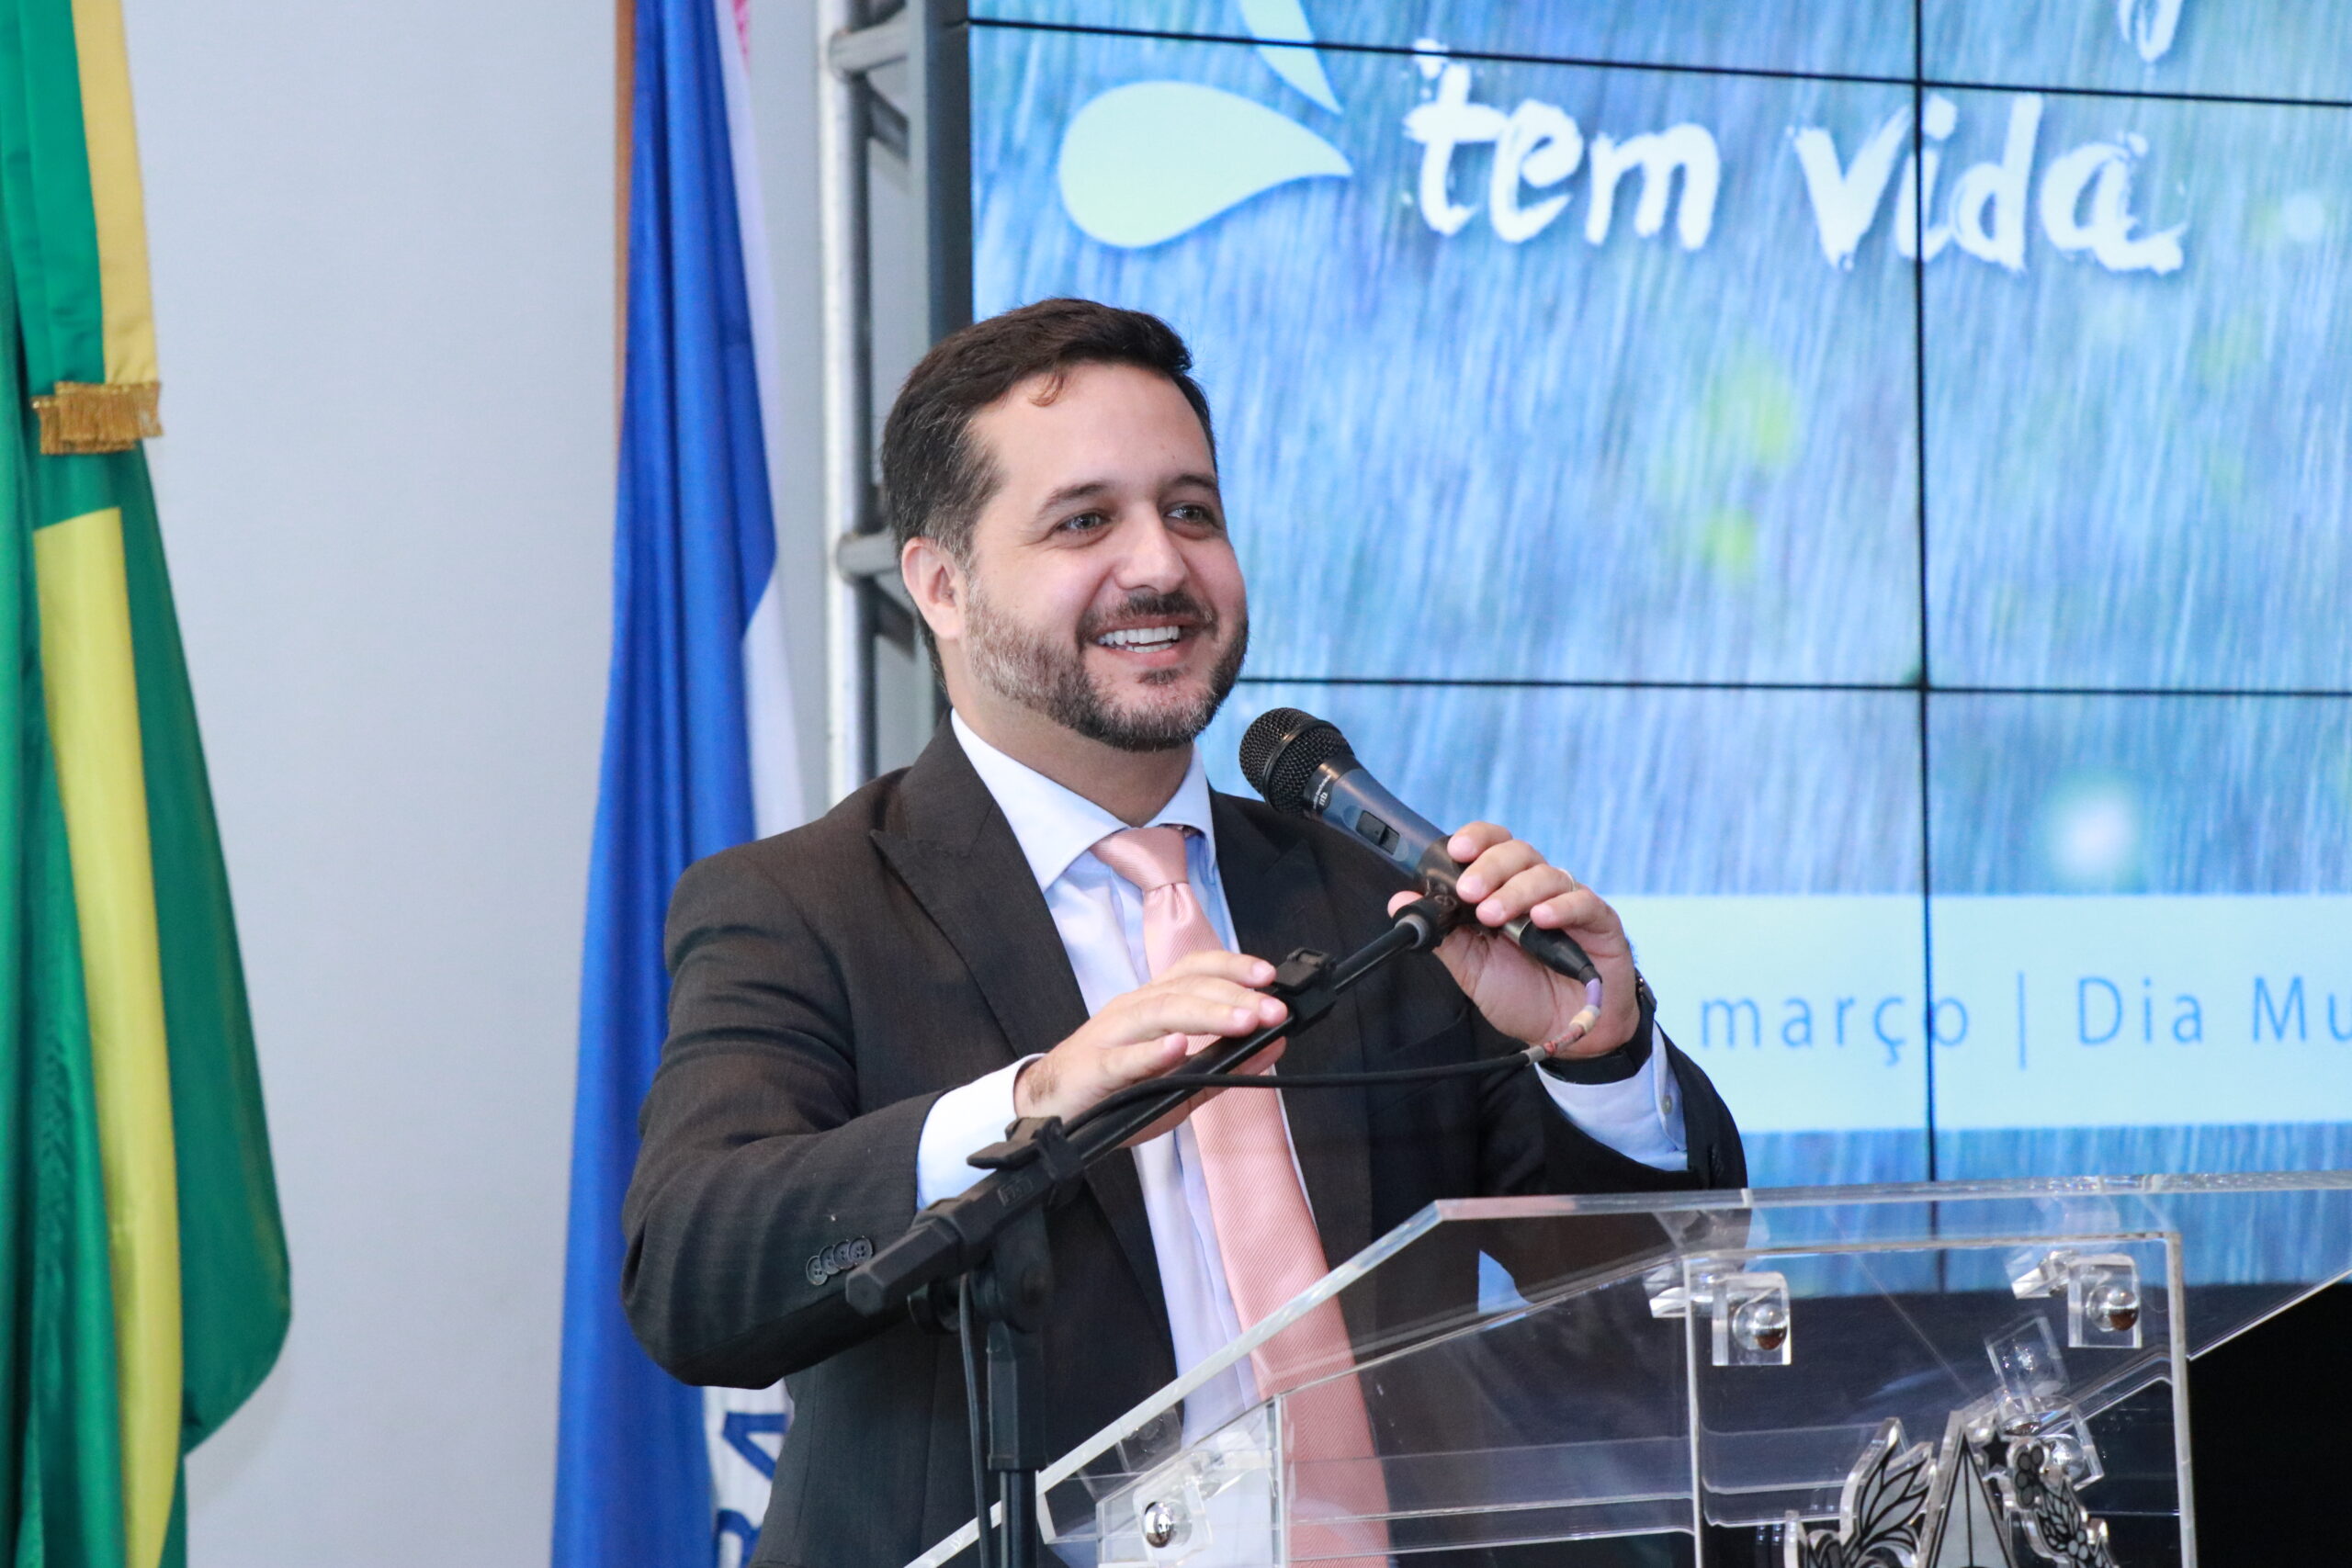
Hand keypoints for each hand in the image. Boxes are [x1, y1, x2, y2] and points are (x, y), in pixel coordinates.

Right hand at [1012, 948, 1289, 1137]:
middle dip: (1235, 996)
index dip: (1232, 966)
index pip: (1194, 971)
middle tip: (1274, 1009)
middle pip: (1186, 990)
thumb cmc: (1114, 1093)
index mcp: (1152, 1004)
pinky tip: (1177, 1048)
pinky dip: (1151, 1053)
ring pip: (1160, 1013)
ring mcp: (1111, 1037)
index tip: (1270, 975)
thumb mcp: (1180, 1081)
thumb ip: (1227, 1065)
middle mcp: (1132, 1011)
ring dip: (1207, 1015)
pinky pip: (1123, 1059)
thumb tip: (1276, 1043)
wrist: (1048, 1113)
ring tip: (1243, 1022)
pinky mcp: (1094, 1070)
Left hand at [1385, 823, 1640, 1059]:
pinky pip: (1583, 900)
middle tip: (1470, 893)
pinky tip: (1541, 920)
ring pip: (1545, 874)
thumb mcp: (1471, 968)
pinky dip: (1561, 906)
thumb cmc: (1520, 993)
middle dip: (1490, 867)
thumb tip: (1400, 902)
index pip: (1492, 846)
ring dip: (1516, 891)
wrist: (1563, 1031)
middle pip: (1517, 852)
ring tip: (1495, 917)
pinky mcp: (1600, 921)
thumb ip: (1441, 934)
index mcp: (1504, 890)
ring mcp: (1569, 901)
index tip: (1456, 850)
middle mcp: (1536, 888)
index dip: (1476, 839)